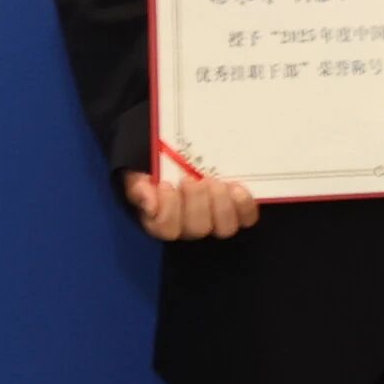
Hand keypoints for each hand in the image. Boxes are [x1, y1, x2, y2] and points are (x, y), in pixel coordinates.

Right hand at [120, 166, 260, 241]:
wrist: (180, 154)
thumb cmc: (158, 166)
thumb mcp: (139, 172)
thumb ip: (137, 186)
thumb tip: (149, 201)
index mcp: (162, 220)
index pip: (165, 229)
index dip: (168, 209)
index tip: (166, 185)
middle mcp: (190, 226)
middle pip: (196, 229)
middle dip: (195, 202)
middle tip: (192, 178)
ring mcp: (216, 222)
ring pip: (223, 228)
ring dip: (221, 204)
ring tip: (214, 181)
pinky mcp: (238, 214)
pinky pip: (247, 218)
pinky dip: (244, 204)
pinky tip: (236, 187)